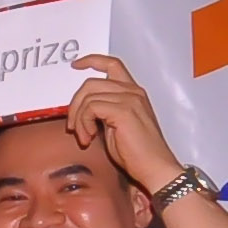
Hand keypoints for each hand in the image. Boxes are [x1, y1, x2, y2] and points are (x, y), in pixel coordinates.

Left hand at [64, 54, 187, 195]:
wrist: (154, 167)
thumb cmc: (136, 153)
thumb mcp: (115, 126)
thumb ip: (103, 111)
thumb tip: (80, 110)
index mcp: (133, 92)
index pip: (112, 64)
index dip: (92, 60)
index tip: (75, 65)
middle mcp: (132, 91)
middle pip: (91, 82)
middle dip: (75, 104)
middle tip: (73, 127)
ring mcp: (129, 99)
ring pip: (88, 96)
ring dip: (78, 118)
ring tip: (84, 137)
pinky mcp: (123, 110)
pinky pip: (90, 108)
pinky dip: (83, 123)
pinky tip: (89, 137)